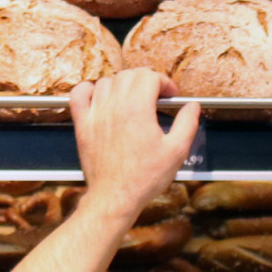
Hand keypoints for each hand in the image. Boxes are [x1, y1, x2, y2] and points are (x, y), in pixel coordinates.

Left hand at [69, 69, 201, 231]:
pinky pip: (79, 94)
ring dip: (122, 84)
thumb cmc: (144, 178)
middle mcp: (114, 106)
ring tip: (132, 99)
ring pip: (107, 81)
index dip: (164, 82)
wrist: (115, 197)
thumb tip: (192, 106)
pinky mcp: (82, 124)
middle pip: (129, 74)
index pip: (150, 76)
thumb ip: (187, 124)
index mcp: (138, 108)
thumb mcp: (176, 152)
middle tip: (156, 96)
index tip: (171, 95)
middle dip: (146, 80)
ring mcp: (95, 113)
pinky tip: (99, 96)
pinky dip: (89, 89)